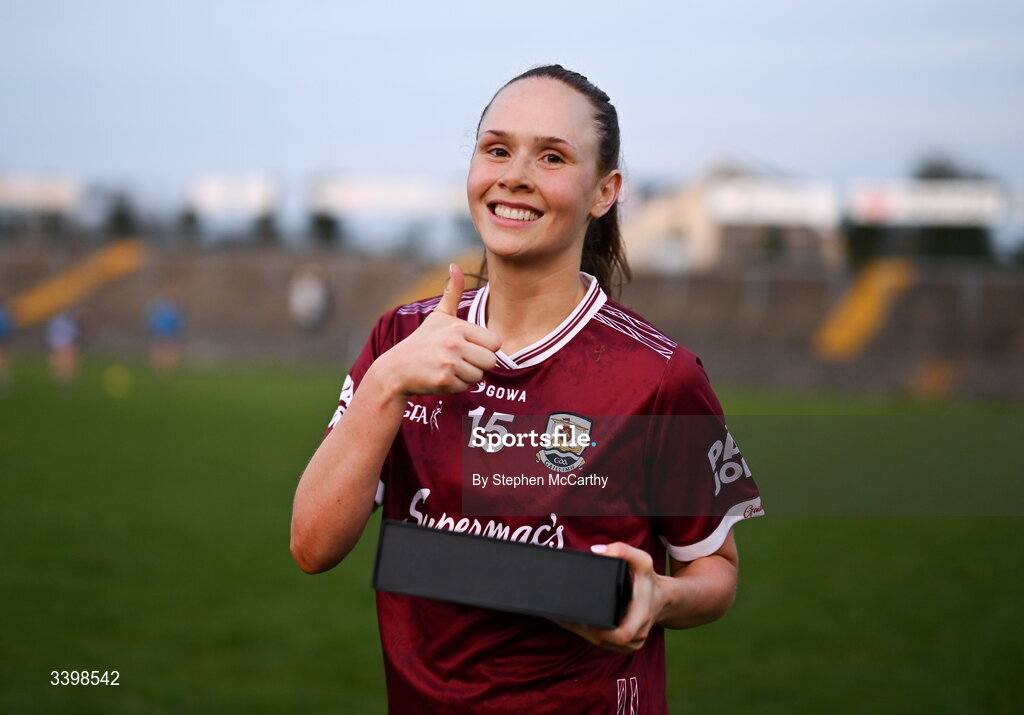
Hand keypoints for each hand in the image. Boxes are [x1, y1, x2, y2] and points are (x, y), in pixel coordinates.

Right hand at [375, 264, 501, 396]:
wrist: (397, 368)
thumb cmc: (423, 341)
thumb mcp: (438, 316)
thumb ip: (451, 292)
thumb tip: (456, 265)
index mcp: (458, 326)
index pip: (496, 343)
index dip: (485, 347)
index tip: (468, 346)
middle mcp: (454, 343)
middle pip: (491, 362)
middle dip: (478, 364)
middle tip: (459, 359)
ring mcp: (449, 362)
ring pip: (479, 376)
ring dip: (466, 375)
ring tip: (448, 367)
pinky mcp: (444, 380)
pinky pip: (466, 387)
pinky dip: (455, 385)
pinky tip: (440, 376)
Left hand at [555, 543, 665, 653]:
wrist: (661, 597)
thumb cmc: (649, 580)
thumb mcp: (643, 560)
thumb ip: (623, 550)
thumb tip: (597, 551)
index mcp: (641, 617)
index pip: (622, 635)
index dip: (601, 631)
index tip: (584, 619)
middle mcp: (636, 636)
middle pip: (604, 641)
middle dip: (582, 629)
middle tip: (562, 614)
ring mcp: (630, 644)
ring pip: (601, 643)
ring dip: (582, 632)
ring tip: (563, 617)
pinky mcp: (623, 645)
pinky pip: (603, 643)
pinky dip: (588, 634)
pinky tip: (574, 622)